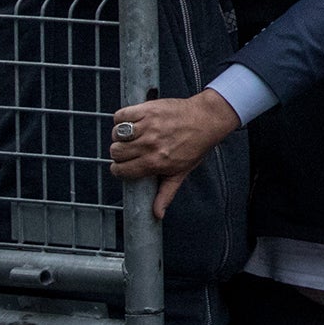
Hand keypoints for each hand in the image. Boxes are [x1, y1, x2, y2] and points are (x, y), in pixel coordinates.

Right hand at [109, 89, 239, 218]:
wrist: (207, 119)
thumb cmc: (196, 145)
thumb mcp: (181, 172)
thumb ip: (166, 193)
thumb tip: (157, 214)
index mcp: (155, 162)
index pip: (120, 170)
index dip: (119, 169)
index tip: (124, 165)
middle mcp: (150, 145)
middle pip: (116, 152)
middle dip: (119, 153)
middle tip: (130, 150)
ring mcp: (148, 126)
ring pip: (117, 134)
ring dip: (120, 136)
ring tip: (131, 136)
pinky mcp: (148, 109)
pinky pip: (121, 115)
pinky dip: (122, 118)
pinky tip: (130, 122)